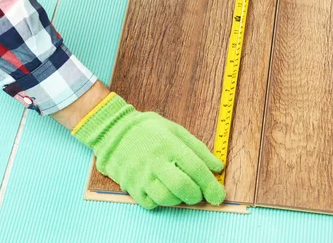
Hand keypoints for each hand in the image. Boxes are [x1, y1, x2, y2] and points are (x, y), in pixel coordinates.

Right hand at [71, 92, 225, 209]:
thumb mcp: (175, 130)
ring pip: (167, 198)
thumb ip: (198, 149)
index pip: (196, 168)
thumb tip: (218, 167)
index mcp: (169, 143)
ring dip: (179, 199)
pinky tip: (162, 188)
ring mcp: (141, 174)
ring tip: (179, 189)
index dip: (211, 185)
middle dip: (197, 195)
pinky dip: (161, 201)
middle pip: (183, 187)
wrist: (114, 131)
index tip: (219, 195)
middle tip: (199, 194)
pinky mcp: (131, 186)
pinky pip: (152, 203)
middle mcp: (155, 160)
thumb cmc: (148, 130)